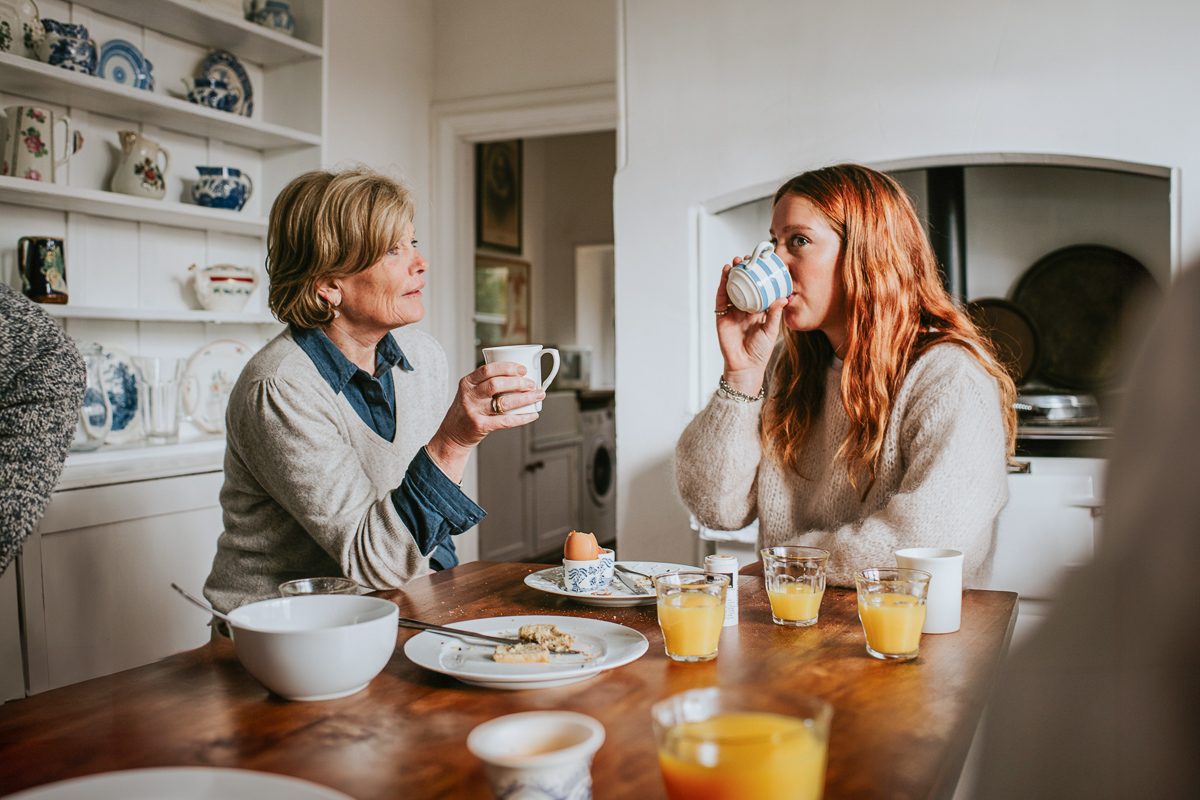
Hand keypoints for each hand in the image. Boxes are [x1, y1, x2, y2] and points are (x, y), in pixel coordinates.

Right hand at [426, 361, 544, 480]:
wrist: (452, 435)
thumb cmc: (467, 411)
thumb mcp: (470, 393)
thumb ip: (487, 384)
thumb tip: (520, 377)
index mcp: (467, 383)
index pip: (487, 370)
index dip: (507, 367)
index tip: (522, 369)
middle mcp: (469, 396)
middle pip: (496, 384)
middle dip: (518, 382)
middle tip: (532, 383)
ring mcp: (474, 411)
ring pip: (504, 402)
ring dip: (525, 398)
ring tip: (538, 395)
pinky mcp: (480, 426)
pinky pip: (506, 421)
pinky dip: (522, 418)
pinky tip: (533, 415)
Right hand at [715, 260, 786, 392]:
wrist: (745, 366)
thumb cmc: (759, 351)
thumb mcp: (771, 330)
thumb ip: (775, 314)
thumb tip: (783, 298)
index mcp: (757, 310)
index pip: (758, 288)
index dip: (758, 276)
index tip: (762, 263)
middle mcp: (744, 308)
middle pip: (743, 285)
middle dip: (744, 271)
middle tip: (748, 258)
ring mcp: (732, 311)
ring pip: (731, 288)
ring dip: (733, 274)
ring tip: (736, 262)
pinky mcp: (722, 316)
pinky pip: (721, 297)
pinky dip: (723, 285)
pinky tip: (726, 274)